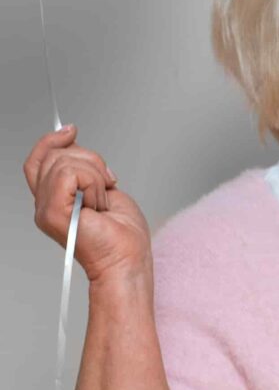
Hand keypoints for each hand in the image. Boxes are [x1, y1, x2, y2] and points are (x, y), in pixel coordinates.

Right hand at [25, 126, 151, 290]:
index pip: (38, 160)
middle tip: (107, 184)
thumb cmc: (122, 235)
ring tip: (102, 201)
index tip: (72, 130)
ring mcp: (46, 209)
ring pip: (65, 162)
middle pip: (54, 155)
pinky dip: (93, 183)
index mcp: (54, 198)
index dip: (51, 140)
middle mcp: (44, 204)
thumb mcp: (104, 188)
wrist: (128, 260)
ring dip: (96, 176)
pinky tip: (98, 203)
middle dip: (90, 160)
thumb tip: (73, 143)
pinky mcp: (53, 213)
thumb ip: (84, 169)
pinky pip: (71, 174)